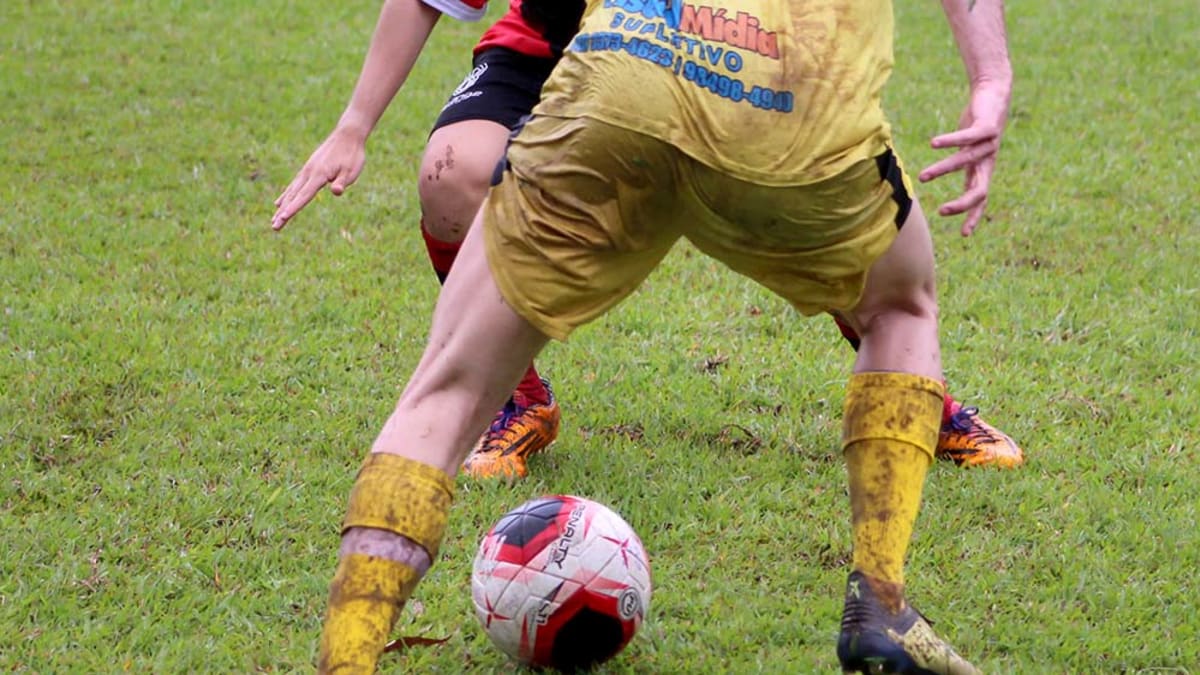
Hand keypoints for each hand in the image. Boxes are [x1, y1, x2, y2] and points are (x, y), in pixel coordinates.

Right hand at [272, 127, 367, 230]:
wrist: (347, 135)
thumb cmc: (352, 155)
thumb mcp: (352, 170)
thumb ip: (342, 182)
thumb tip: (336, 191)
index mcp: (319, 175)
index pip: (304, 195)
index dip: (294, 208)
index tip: (283, 218)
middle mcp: (308, 173)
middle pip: (294, 196)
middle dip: (283, 213)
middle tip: (274, 227)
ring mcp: (307, 170)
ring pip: (291, 192)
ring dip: (282, 207)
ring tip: (274, 220)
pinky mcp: (308, 169)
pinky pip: (294, 185)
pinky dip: (286, 195)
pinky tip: (279, 203)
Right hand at [917, 81, 1009, 235]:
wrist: (994, 92)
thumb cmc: (977, 123)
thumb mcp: (968, 148)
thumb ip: (958, 163)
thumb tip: (933, 175)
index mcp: (982, 169)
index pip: (980, 199)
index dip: (974, 216)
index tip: (965, 234)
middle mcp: (987, 161)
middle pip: (980, 189)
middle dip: (963, 204)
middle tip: (942, 212)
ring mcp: (989, 144)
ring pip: (965, 161)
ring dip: (944, 170)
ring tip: (923, 176)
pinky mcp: (987, 126)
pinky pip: (967, 137)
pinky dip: (950, 141)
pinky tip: (933, 144)